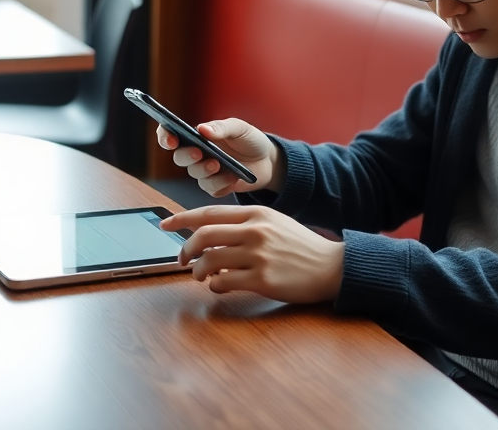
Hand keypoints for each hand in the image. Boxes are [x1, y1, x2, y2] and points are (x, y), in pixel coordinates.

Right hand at [155, 118, 284, 197]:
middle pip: (179, 157)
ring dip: (205, 170)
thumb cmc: (250, 140)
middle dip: (186, 156)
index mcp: (197, 136)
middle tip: (198, 153)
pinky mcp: (216, 187)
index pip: (171, 134)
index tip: (171, 140)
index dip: (165, 137)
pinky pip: (210, 188)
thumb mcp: (239, 128)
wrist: (268, 161)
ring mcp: (205, 172)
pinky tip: (232, 177)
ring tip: (219, 165)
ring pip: (194, 174)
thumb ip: (221, 127)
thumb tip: (202, 129)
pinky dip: (220, 183)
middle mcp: (197, 154)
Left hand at [161, 205, 343, 303]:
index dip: (182, 219)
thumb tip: (210, 234)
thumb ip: (245, 224)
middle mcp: (255, 231)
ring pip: (209, 261)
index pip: (209, 212)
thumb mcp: (275, 223)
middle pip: (203, 235)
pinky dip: (215, 286)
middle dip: (185, 249)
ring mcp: (258, 255)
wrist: (331, 267)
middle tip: (181, 259)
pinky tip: (220, 286)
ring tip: (201, 276)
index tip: (165, 225)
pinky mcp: (262, 279)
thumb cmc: (301, 246)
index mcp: (256, 213)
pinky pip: (224, 282)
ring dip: (198, 271)